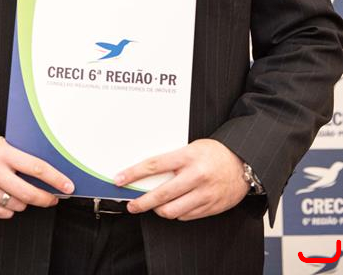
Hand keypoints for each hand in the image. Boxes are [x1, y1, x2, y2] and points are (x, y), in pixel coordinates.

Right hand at [0, 135, 73, 218]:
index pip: (37, 168)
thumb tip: (47, 169)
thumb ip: (20, 155)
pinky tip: (8, 197)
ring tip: (23, 191)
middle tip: (54, 198)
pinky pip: (5, 213)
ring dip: (26, 202)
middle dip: (47, 198)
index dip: (56, 179)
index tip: (68, 186)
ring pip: (18, 205)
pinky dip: (10, 209)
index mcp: (4, 153)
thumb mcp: (2, 144)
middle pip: (30, 193)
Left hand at [115, 138, 248, 220]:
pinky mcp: (211, 207)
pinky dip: (177, 213)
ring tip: (155, 206)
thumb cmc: (215, 152)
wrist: (244, 162)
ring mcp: (204, 193)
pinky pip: (186, 216)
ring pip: (172, 211)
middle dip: (141, 202)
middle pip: (161, 194)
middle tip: (132, 205)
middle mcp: (195, 176)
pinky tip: (175, 207)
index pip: (154, 165)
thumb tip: (150, 173)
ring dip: (159, 210)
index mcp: (188, 156)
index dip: (134, 173)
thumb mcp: (192, 148)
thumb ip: (174, 160)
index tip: (120, 179)